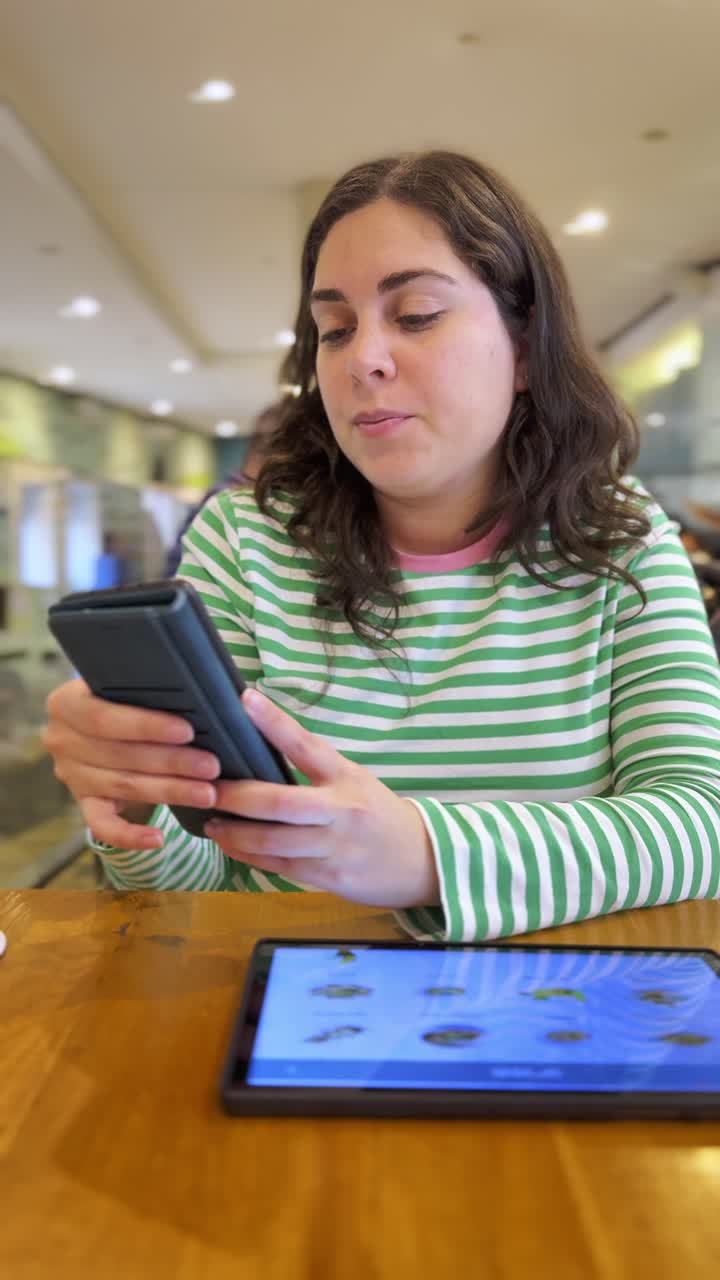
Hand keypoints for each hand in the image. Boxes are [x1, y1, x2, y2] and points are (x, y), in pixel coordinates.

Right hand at [43, 679, 220, 848]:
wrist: (104, 721)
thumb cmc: (126, 696)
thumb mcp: (127, 684)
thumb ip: (148, 687)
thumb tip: (199, 696)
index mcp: (66, 704)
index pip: (105, 718)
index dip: (146, 726)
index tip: (186, 730)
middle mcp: (62, 740)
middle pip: (120, 756)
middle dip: (170, 762)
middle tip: (210, 766)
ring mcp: (72, 775)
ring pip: (123, 786)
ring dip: (169, 791)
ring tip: (206, 793)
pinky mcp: (83, 802)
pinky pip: (102, 825)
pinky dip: (129, 836)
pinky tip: (158, 839)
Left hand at [205, 689, 439, 909]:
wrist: (421, 860)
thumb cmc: (377, 813)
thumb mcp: (356, 780)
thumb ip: (316, 769)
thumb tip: (262, 750)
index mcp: (347, 777)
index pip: (307, 745)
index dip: (275, 723)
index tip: (247, 700)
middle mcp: (341, 810)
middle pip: (280, 803)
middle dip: (238, 796)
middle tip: (209, 788)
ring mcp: (334, 847)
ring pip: (273, 841)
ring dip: (235, 832)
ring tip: (213, 822)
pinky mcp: (328, 877)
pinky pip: (279, 867)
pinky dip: (249, 856)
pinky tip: (231, 846)